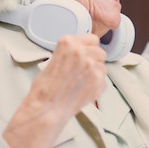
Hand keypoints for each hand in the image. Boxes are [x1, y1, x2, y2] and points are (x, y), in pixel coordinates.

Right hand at [3, 33, 106, 147]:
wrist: (47, 109)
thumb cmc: (45, 88)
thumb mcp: (53, 59)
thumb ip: (70, 52)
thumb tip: (82, 51)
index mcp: (69, 43)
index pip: (92, 38)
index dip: (89, 47)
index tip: (86, 53)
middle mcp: (82, 52)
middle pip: (100, 52)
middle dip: (94, 60)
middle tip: (83, 70)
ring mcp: (92, 66)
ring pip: (103, 66)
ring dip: (96, 73)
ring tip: (81, 82)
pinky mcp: (99, 81)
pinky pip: (103, 81)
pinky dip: (96, 86)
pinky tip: (83, 90)